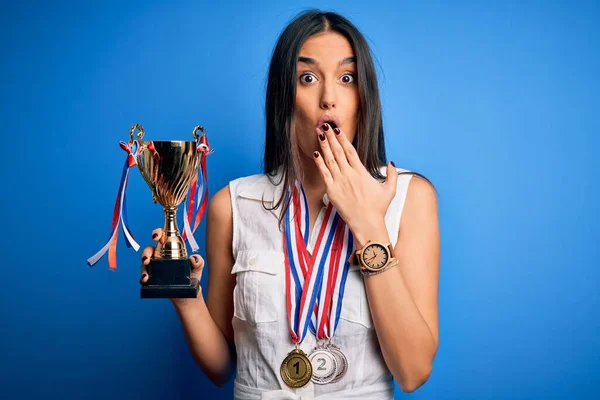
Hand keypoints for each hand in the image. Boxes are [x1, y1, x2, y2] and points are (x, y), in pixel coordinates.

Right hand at [140, 228, 204, 305]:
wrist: (188, 293)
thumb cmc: (191, 276)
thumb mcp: (197, 267)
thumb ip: (198, 261)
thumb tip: (193, 259)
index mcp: (170, 249)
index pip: (162, 237)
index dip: (157, 233)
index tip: (156, 236)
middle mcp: (160, 256)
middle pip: (148, 250)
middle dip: (145, 253)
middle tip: (147, 259)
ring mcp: (155, 268)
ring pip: (144, 264)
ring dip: (143, 269)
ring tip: (146, 276)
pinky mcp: (152, 279)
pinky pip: (144, 277)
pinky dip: (142, 279)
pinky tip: (144, 281)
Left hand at [313, 123, 397, 241]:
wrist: (367, 223)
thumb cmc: (378, 208)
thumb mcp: (390, 190)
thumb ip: (391, 174)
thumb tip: (391, 162)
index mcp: (361, 172)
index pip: (350, 150)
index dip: (343, 138)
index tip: (338, 129)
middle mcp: (349, 174)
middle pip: (338, 151)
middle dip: (331, 137)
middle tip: (325, 125)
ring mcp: (339, 182)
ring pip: (330, 159)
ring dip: (324, 146)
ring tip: (319, 134)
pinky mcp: (332, 191)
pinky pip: (324, 173)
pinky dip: (319, 163)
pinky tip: (316, 153)